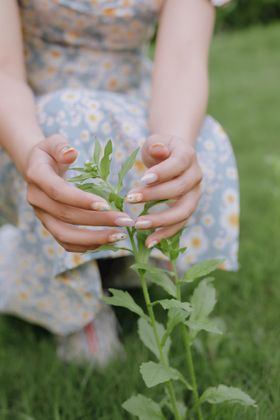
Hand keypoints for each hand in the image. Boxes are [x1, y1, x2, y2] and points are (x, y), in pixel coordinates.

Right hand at [25, 134, 133, 251]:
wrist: (36, 168)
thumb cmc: (51, 153)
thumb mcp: (53, 142)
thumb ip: (61, 146)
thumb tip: (72, 153)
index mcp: (37, 177)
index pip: (59, 192)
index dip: (81, 200)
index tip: (107, 205)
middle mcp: (37, 200)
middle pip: (66, 216)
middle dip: (98, 221)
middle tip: (125, 221)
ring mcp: (42, 216)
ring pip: (65, 235)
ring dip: (94, 239)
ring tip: (120, 236)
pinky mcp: (50, 226)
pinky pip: (66, 243)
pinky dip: (86, 246)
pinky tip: (107, 241)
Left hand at [126, 134, 201, 247]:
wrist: (173, 158)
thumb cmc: (160, 150)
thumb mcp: (155, 141)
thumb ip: (156, 145)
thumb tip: (158, 150)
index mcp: (188, 155)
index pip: (178, 164)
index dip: (162, 173)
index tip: (142, 179)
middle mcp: (195, 176)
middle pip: (179, 189)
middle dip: (154, 196)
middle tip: (130, 199)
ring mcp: (194, 195)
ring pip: (183, 211)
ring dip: (161, 220)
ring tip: (139, 225)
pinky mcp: (188, 209)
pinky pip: (179, 225)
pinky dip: (165, 234)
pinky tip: (148, 242)